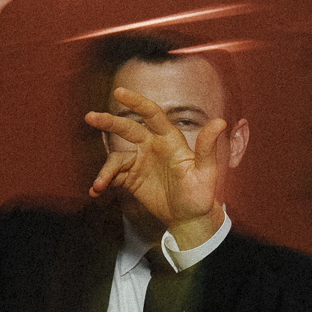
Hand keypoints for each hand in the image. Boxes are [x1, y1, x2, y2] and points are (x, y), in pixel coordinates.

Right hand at [86, 86, 228, 239]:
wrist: (188, 218)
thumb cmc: (200, 195)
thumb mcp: (205, 172)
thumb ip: (207, 147)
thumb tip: (221, 122)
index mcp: (169, 140)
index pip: (152, 115)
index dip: (136, 102)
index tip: (119, 93)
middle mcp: (152, 146)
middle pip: (127, 129)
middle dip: (108, 122)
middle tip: (90, 117)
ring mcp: (140, 162)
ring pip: (116, 158)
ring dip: (105, 170)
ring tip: (98, 186)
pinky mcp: (131, 179)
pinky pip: (113, 176)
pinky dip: (103, 182)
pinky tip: (96, 191)